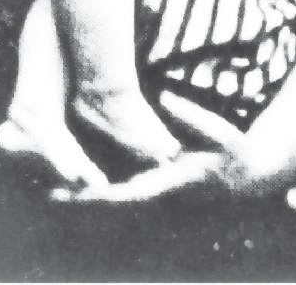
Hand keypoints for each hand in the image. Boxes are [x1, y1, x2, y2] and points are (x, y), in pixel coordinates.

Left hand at [51, 92, 277, 203]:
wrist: (246, 175)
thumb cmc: (236, 154)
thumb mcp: (223, 133)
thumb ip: (195, 115)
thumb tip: (167, 97)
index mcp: (171, 181)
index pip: (131, 190)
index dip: (104, 191)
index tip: (79, 190)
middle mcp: (158, 189)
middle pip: (114, 198)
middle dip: (83, 197)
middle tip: (49, 192)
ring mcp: (154, 187)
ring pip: (114, 194)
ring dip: (85, 192)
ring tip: (49, 185)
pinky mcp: (154, 180)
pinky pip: (122, 185)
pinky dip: (99, 184)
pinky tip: (78, 176)